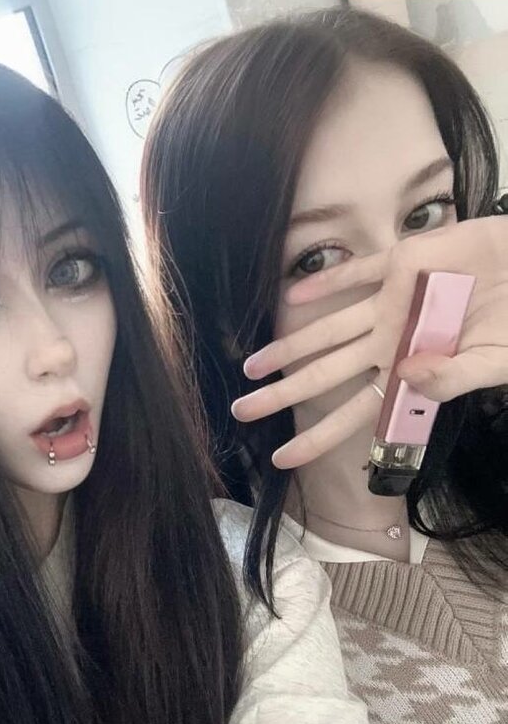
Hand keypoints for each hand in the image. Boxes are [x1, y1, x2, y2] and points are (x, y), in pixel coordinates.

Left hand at [231, 216, 507, 468]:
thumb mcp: (493, 364)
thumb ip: (450, 378)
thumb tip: (405, 379)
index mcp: (409, 375)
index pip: (353, 414)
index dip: (318, 437)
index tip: (281, 459)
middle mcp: (390, 343)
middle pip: (326, 376)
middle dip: (284, 395)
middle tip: (241, 411)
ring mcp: (393, 305)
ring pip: (329, 331)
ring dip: (289, 346)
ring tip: (250, 367)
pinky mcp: (404, 264)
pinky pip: (357, 273)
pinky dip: (327, 282)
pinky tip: (292, 297)